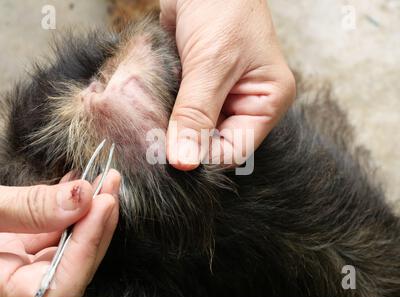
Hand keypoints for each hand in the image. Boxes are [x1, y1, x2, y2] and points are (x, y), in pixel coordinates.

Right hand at [0, 170, 120, 296]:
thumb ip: (28, 208)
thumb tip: (80, 197)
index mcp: (6, 290)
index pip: (62, 286)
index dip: (88, 245)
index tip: (102, 204)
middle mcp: (19, 282)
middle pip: (76, 264)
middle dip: (99, 223)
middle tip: (110, 186)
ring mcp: (23, 264)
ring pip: (70, 244)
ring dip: (89, 210)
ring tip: (101, 179)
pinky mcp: (23, 245)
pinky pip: (55, 230)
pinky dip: (70, 207)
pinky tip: (78, 184)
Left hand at [161, 0, 295, 169]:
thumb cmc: (223, 7)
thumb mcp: (212, 63)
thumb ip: (196, 114)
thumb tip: (184, 162)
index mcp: (267, 102)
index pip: (235, 149)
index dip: (203, 157)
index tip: (169, 158)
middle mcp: (245, 104)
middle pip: (213, 143)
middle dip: (184, 142)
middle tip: (152, 141)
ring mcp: (221, 97)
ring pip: (194, 130)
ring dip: (171, 128)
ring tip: (148, 123)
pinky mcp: (199, 88)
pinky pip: (181, 112)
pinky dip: (165, 113)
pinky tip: (150, 109)